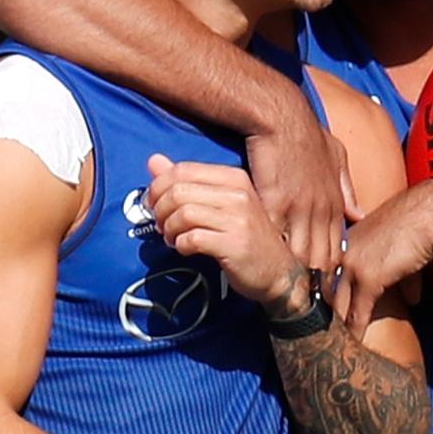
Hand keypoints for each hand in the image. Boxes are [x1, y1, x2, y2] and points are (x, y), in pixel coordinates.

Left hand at [145, 154, 306, 311]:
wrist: (279, 272)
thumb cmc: (246, 236)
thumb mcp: (220, 203)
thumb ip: (187, 181)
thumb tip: (153, 161)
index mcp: (234, 177)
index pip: (183, 169)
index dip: (159, 186)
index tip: (154, 204)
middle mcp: (238, 193)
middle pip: (179, 191)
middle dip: (160, 210)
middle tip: (161, 225)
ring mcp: (238, 219)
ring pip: (183, 213)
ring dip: (169, 229)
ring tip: (173, 238)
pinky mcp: (234, 244)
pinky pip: (193, 238)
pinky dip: (181, 244)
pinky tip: (185, 248)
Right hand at [246, 109, 360, 276]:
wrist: (281, 117)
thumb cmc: (307, 134)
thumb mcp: (336, 156)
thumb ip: (347, 187)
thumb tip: (360, 214)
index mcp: (335, 201)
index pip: (338, 247)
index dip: (331, 270)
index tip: (325, 288)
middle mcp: (321, 210)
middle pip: (322, 258)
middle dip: (316, 281)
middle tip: (307, 302)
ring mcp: (298, 209)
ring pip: (300, 255)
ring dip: (293, 273)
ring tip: (285, 292)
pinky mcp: (274, 204)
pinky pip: (275, 239)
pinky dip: (271, 254)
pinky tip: (264, 266)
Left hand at [334, 182, 432, 337]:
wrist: (428, 215)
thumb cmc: (418, 227)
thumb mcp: (401, 249)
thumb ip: (400, 277)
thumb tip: (412, 300)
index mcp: (345, 242)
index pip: (326, 276)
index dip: (324, 299)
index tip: (323, 318)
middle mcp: (342, 252)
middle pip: (325, 293)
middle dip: (322, 317)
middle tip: (318, 340)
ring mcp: (352, 265)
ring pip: (338, 306)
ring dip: (337, 330)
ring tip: (334, 350)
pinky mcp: (368, 278)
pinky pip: (358, 312)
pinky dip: (357, 332)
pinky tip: (356, 348)